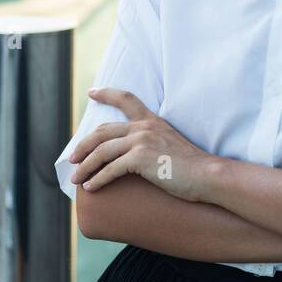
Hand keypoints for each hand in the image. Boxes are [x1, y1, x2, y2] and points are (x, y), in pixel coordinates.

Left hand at [68, 87, 215, 201]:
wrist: (208, 175)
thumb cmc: (193, 168)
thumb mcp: (172, 145)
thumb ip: (154, 144)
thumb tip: (139, 157)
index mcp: (152, 121)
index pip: (126, 99)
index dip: (107, 94)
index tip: (92, 93)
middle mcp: (144, 127)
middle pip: (102, 132)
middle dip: (83, 145)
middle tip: (73, 158)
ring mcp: (142, 141)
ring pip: (102, 152)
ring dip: (85, 167)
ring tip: (76, 179)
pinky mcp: (140, 158)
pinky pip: (111, 169)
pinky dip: (97, 179)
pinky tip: (91, 188)